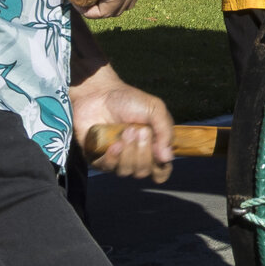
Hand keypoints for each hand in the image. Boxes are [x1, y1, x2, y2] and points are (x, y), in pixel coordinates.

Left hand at [68, 63, 175, 182]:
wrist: (100, 93)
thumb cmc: (129, 100)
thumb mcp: (155, 109)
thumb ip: (165, 131)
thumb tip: (167, 158)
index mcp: (151, 147)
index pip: (160, 171)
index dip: (161, 170)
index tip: (159, 158)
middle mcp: (134, 156)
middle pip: (143, 172)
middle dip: (143, 152)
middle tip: (140, 131)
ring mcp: (115, 158)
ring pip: (126, 171)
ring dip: (128, 152)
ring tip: (126, 131)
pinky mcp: (97, 157)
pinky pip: (107, 168)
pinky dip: (112, 157)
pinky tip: (113, 144)